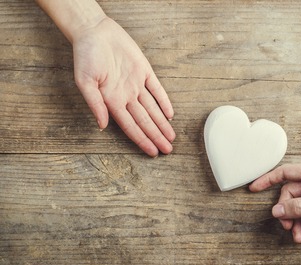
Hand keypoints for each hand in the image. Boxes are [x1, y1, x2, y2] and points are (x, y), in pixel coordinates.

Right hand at [72, 17, 174, 156]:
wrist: (94, 31)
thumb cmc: (85, 56)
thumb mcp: (84, 82)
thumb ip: (95, 104)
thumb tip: (102, 125)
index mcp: (112, 101)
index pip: (131, 126)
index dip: (142, 140)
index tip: (152, 152)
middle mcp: (126, 96)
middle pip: (145, 121)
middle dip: (156, 137)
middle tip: (168, 150)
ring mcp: (136, 84)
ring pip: (153, 109)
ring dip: (162, 124)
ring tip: (171, 138)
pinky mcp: (144, 71)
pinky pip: (157, 90)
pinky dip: (164, 102)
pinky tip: (170, 114)